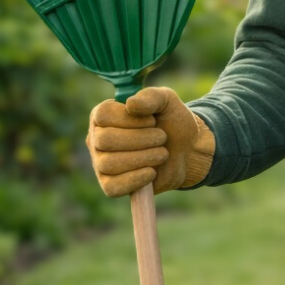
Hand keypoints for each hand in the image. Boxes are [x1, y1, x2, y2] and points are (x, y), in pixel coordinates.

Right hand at [86, 86, 214, 197]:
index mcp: (104, 115)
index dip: (129, 119)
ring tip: (162, 154)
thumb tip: (130, 104)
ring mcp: (101, 163)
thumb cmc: (171, 122)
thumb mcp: (166, 101)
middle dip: (139, 140)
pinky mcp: (111, 185)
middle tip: (162, 138)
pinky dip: (134, 180)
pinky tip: (152, 172)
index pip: (103, 116)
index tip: (152, 121)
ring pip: (108, 163)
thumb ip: (150, 97)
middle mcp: (97, 138)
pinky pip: (112, 187)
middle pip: (104, 140)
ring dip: (142, 158)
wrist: (187, 150)